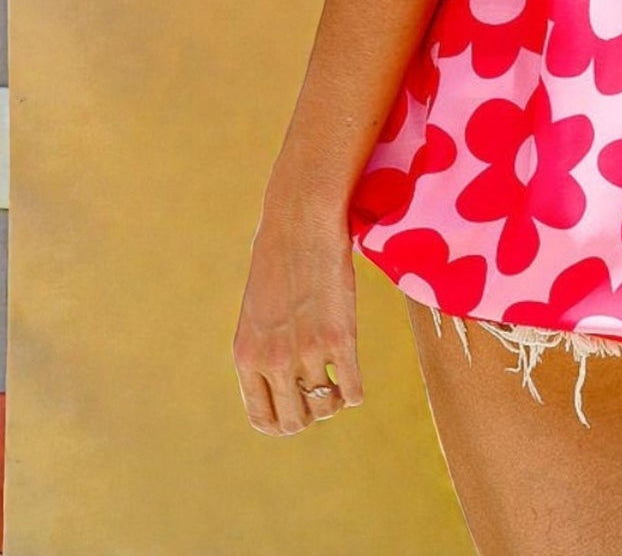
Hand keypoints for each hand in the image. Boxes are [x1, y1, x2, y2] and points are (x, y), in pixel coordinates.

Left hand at [233, 194, 363, 435]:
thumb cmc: (277, 259)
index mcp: (246, 357)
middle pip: (293, 421)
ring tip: (337, 385)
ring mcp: (308, 351)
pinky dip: (354, 392)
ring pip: (324, 407)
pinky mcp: (341, 336)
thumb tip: (280, 383)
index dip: (281, 422)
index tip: (296, 409)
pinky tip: (353, 379)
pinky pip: (352, 389)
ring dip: (332, 402)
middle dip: (308, 414)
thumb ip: (262, 350)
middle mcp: (274, 361)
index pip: (262, 417)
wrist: (301, 221)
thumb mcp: (256, 312)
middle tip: (319, 395)